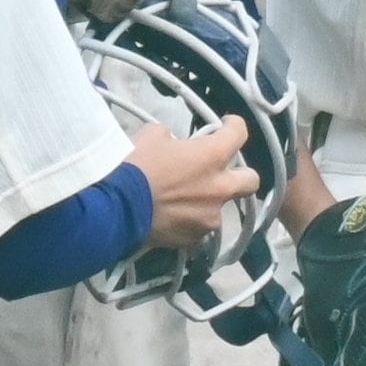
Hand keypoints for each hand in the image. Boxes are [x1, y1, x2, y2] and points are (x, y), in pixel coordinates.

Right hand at [128, 118, 260, 249]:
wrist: (115, 209)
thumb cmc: (135, 167)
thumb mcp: (151, 135)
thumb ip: (172, 137)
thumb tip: (173, 144)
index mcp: (213, 156)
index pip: (240, 133)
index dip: (233, 126)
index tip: (225, 126)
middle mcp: (219, 188)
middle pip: (251, 181)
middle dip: (241, 174)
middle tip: (221, 171)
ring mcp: (209, 217)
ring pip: (221, 208)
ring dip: (209, 202)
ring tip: (187, 201)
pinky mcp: (194, 239)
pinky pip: (200, 229)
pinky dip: (191, 223)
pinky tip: (174, 219)